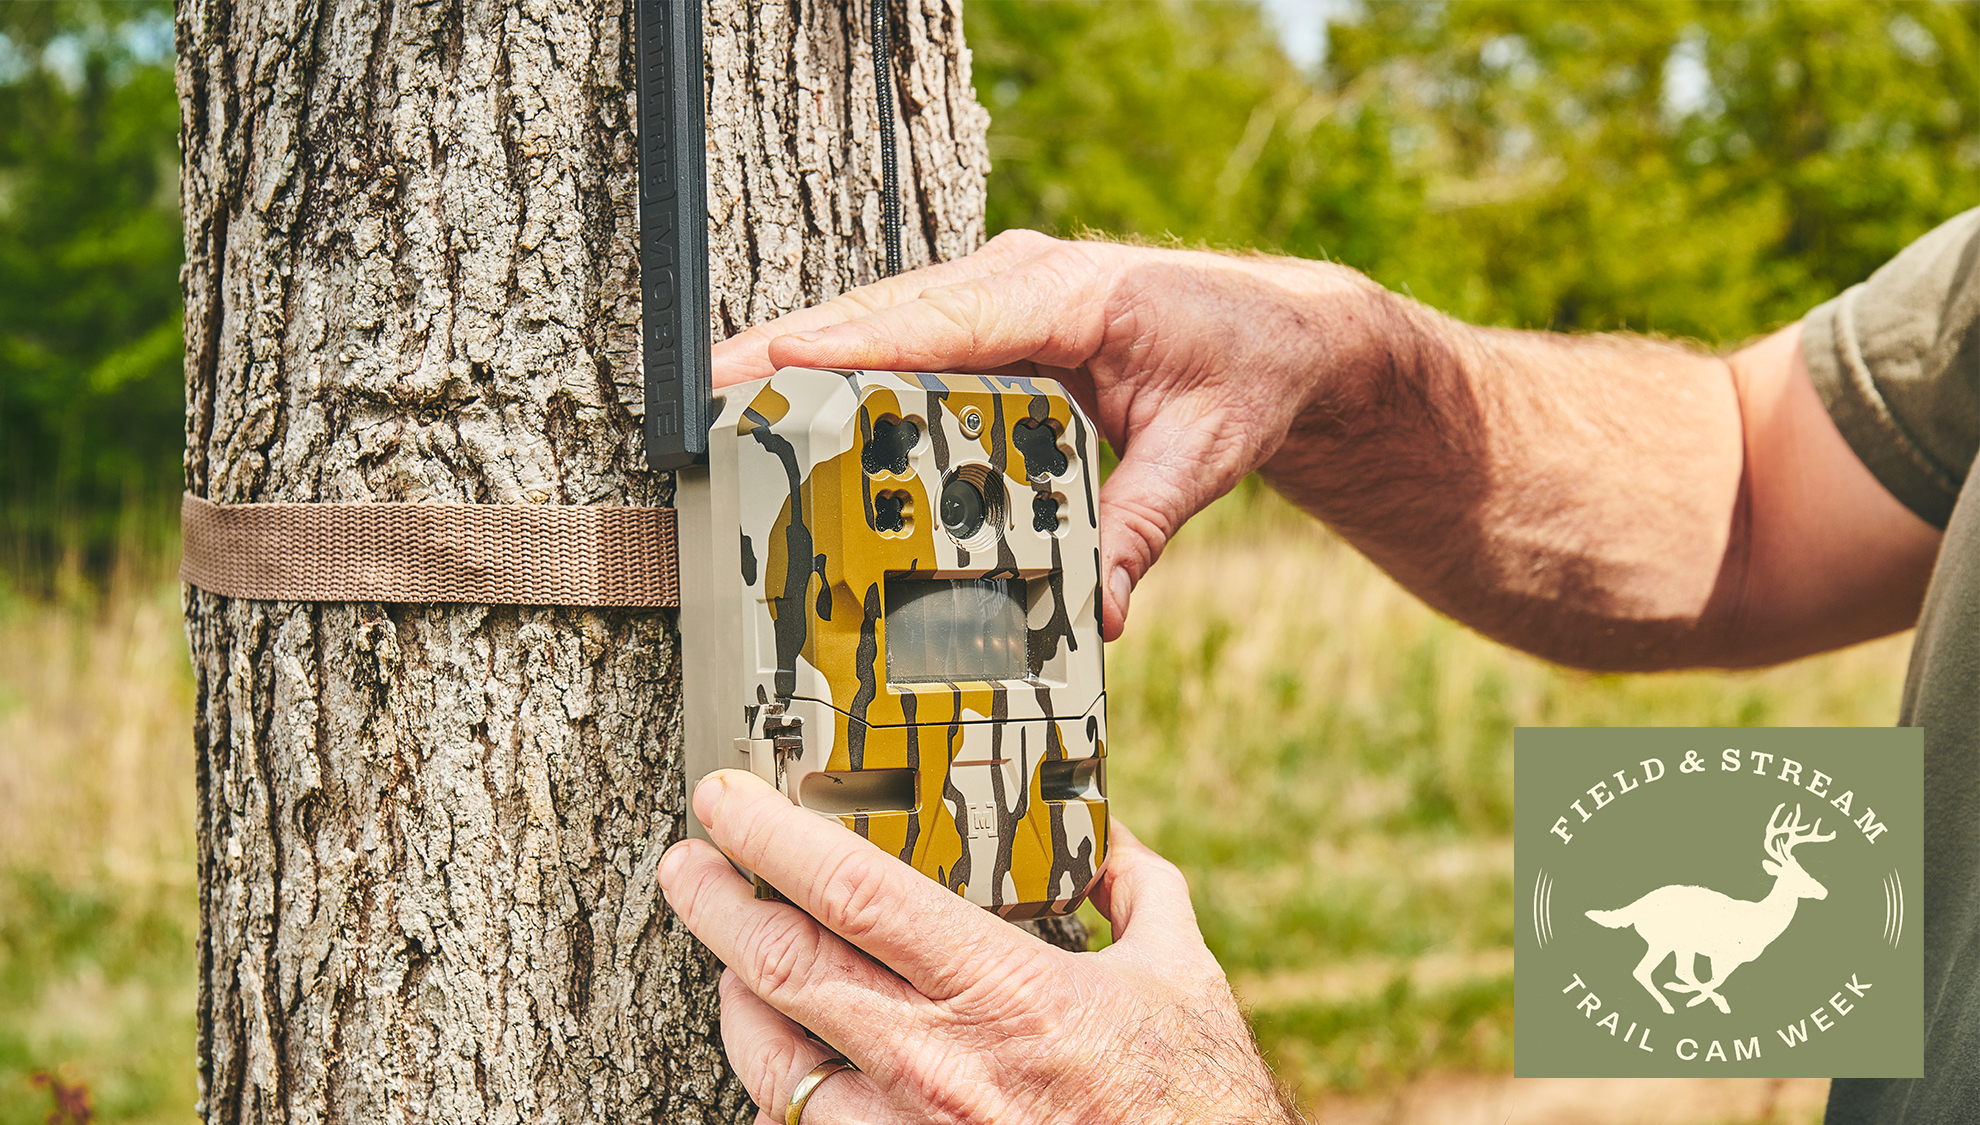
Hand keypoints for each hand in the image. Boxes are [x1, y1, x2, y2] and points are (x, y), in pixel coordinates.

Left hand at [657, 769, 1301, 1124]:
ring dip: (738, 1001)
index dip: (769, 837)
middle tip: (687, 864)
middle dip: (712, 907)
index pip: (851, 892)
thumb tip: (1112, 837)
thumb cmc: (1197, 1106)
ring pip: (772, 1060)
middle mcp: (936, 1063)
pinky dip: (783, 1094)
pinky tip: (788, 1067)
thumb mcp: (1184, 977)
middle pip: (779, 969)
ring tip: (732, 962)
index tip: (726, 799)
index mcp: (1001, 988)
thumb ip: (1139, 890)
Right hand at [711, 231, 1386, 638]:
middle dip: (795, 348)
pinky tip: (799, 399)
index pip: (946, 320)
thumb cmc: (1249, 370)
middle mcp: (1024, 280)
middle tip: (708, 390)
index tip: (777, 365)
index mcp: (1072, 294)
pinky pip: (913, 338)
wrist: (1285, 332)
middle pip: (890, 312)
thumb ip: (1144, 524)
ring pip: (888, 319)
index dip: (856, 345)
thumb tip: (1104, 611)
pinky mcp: (998, 321)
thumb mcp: (1208, 452)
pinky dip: (851, 363)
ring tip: (725, 396)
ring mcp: (1004, 294)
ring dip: (809, 353)